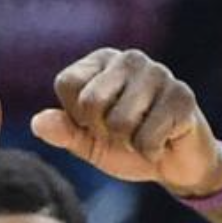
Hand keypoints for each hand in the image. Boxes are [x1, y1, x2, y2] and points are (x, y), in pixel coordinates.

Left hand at [31, 48, 221, 195]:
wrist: (172, 163)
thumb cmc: (125, 146)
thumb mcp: (86, 142)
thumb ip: (62, 132)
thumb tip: (38, 122)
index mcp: (101, 62)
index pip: (67, 83)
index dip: (76, 115)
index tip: (94, 123)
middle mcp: (129, 59)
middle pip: (91, 102)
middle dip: (102, 130)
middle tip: (120, 132)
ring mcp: (159, 74)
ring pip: (120, 121)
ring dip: (128, 142)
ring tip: (141, 134)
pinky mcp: (183, 96)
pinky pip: (148, 136)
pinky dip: (149, 150)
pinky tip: (162, 140)